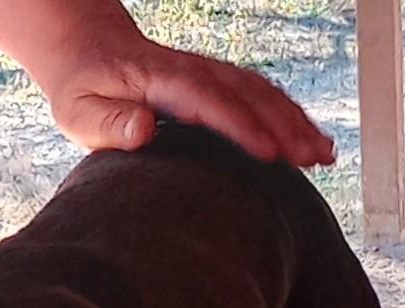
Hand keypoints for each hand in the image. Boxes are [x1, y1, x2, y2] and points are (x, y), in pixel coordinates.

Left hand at [45, 37, 335, 167]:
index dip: (241, 126)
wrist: (88, 49)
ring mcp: (209, 75)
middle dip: (285, 127)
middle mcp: (193, 72)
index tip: (270, 153)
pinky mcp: (216, 84)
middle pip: (247, 95)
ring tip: (325, 156)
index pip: (208, 102)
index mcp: (161, 81)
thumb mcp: (79, 112)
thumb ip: (108, 123)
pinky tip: (311, 140)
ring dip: (296, 122)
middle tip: (314, 160)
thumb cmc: (81, 90)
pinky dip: (289, 116)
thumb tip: (144, 129)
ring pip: (261, 93)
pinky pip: (260, 96)